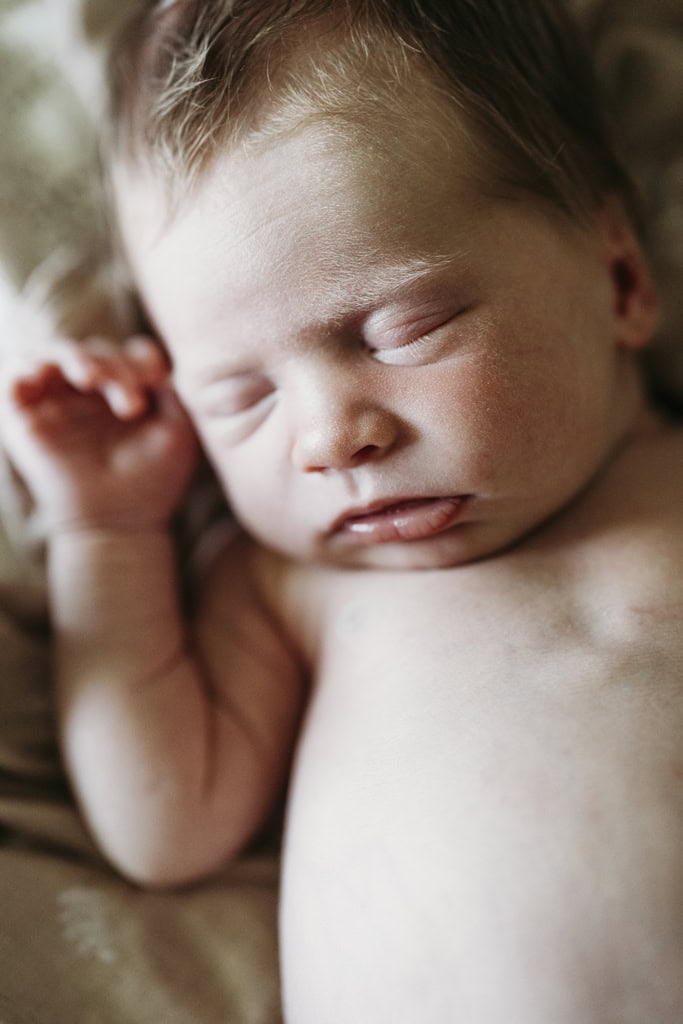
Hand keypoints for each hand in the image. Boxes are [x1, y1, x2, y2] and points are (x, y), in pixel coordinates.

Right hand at [0, 335, 199, 533]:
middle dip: (117, 370)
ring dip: (75, 357)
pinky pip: (13, 375)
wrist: (118, 523)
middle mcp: (91, 392)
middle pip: (99, 351)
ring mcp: (57, 401)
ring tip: (89, 379)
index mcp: (128, 390)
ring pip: (57, 353)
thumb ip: (172, 392)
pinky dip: (23, 368)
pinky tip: (41, 376)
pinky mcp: (24, 416)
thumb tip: (156, 363)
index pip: (132, 353)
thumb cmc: (152, 482)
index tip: (157, 379)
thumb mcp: (177, 433)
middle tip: (131, 407)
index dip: (143, 358)